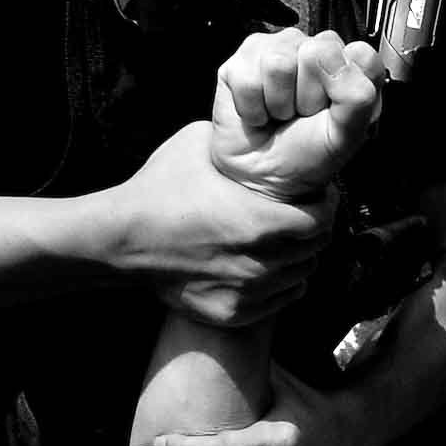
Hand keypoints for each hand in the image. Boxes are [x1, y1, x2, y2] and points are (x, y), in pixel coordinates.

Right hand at [116, 120, 333, 327]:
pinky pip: (280, 300)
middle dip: (315, 232)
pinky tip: (266, 267)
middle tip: (303, 218)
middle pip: (315, 251)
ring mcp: (249, 292)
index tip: (321, 198)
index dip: (327, 207)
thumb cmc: (157, 189)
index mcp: (261, 222)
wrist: (118, 241)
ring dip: (298, 259)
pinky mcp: (235, 313)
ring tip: (284, 242)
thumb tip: (262, 131)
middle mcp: (261, 262)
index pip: (322, 221)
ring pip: (300, 277)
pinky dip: (281, 285)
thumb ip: (239, 144)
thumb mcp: (198, 145)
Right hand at [212, 28, 383, 203]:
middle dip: (308, 97)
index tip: (334, 111)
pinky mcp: (244, 58)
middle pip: (316, 53)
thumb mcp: (345, 136)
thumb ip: (357, 97)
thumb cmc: (306, 155)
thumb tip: (332, 59)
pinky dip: (252, 108)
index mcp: (351, 66)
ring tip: (280, 114)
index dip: (345, 88)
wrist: (263, 176)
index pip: (360, 54)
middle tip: (303, 114)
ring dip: (278, 103)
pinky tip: (260, 113)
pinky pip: (247, 77)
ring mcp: (279, 49)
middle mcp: (316, 50)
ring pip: (278, 64)